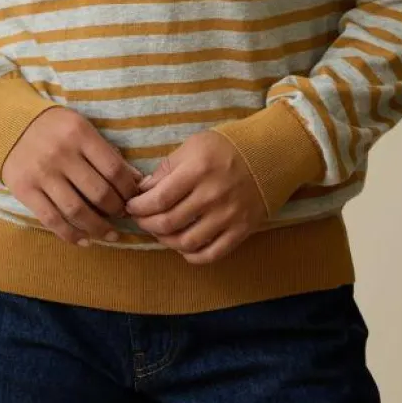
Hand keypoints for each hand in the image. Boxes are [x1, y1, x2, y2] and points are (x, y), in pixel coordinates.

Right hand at [0, 106, 143, 246]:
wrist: (6, 124)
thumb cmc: (52, 127)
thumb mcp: (81, 128)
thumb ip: (106, 152)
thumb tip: (137, 180)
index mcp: (79, 134)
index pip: (114, 169)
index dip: (128, 189)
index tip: (134, 198)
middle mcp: (61, 154)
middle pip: (99, 193)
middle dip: (117, 209)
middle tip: (123, 215)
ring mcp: (42, 174)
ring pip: (77, 211)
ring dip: (99, 228)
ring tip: (111, 234)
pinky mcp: (24, 190)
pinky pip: (52, 220)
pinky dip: (71, 235)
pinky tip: (85, 241)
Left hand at [124, 129, 268, 263]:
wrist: (270, 154)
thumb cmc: (227, 147)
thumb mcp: (193, 146)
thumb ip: (167, 169)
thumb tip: (144, 190)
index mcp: (198, 170)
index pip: (158, 199)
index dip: (139, 207)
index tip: (131, 206)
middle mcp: (212, 195)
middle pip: (168, 223)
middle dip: (146, 224)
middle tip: (140, 220)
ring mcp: (228, 216)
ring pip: (186, 242)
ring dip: (165, 241)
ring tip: (160, 231)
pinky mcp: (242, 230)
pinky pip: (212, 254)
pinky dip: (192, 256)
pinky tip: (183, 247)